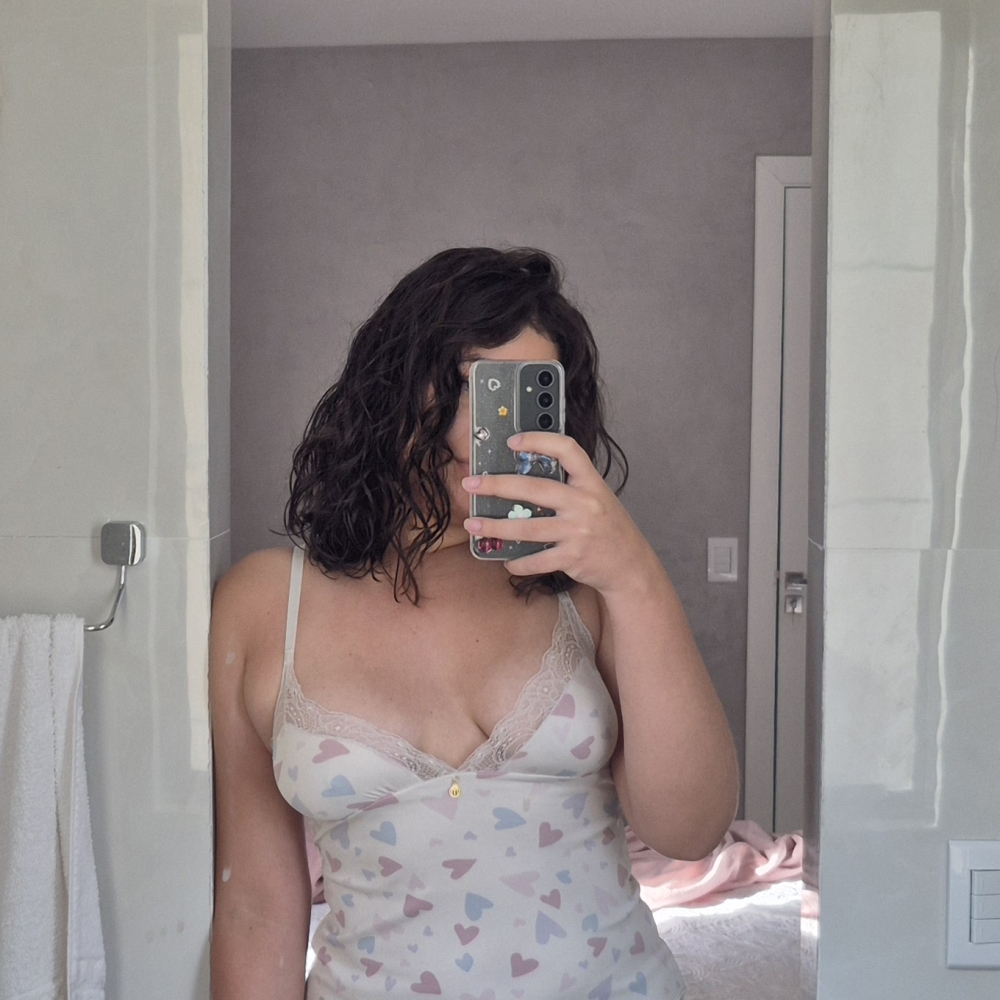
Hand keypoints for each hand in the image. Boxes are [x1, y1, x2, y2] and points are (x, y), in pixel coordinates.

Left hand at [462, 431, 658, 595]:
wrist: (631, 566)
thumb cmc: (609, 529)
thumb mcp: (598, 498)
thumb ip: (571, 487)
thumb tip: (527, 479)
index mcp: (591, 482)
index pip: (567, 449)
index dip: (539, 440)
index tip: (512, 441)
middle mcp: (585, 503)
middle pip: (534, 488)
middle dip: (497, 485)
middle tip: (471, 484)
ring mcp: (578, 531)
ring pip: (527, 528)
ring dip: (495, 526)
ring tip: (473, 523)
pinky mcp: (573, 557)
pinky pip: (537, 560)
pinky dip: (517, 562)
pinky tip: (506, 560)